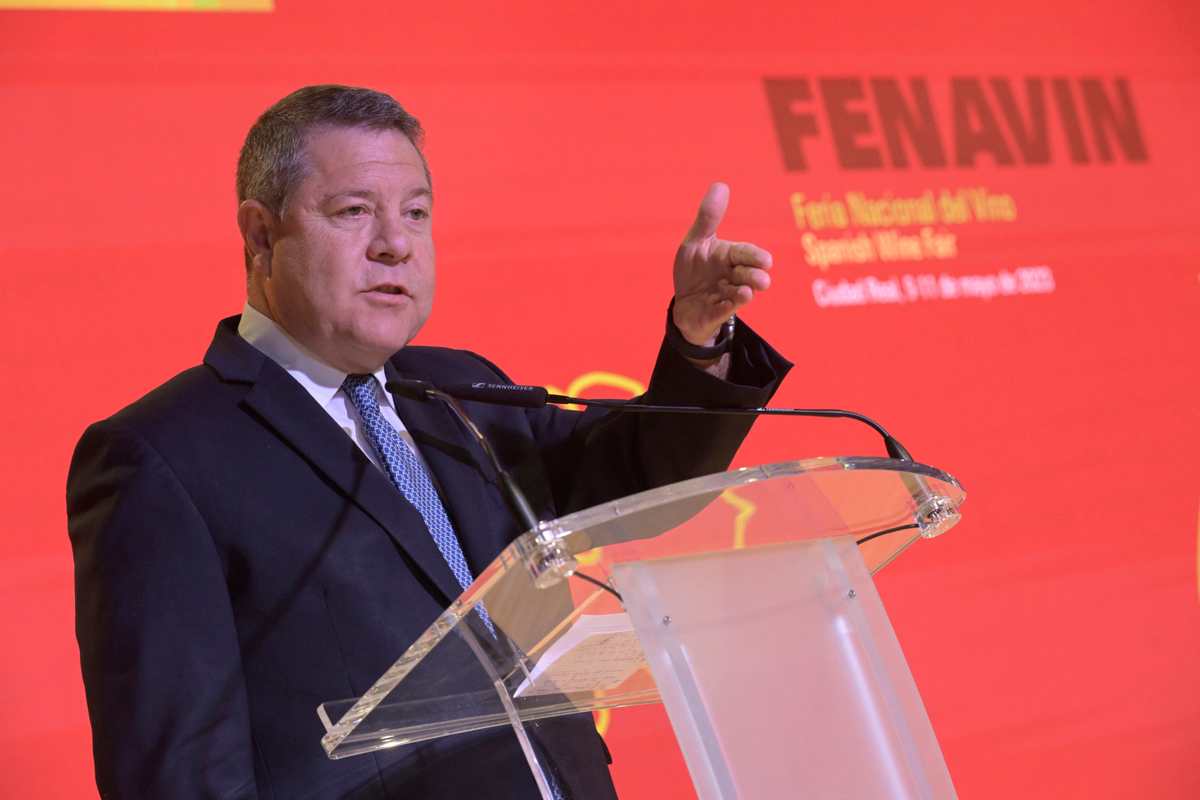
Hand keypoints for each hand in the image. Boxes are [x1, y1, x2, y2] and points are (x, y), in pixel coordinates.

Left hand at [672, 182, 772, 345]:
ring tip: (746, 293)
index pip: (746, 254)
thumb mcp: (696, 242)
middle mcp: (732, 277)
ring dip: (744, 294)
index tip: (766, 260)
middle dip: (755, 277)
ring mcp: (725, 297)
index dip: (755, 257)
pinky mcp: (715, 314)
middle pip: (750, 276)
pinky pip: (722, 312)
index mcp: (730, 258)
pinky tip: (725, 305)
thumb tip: (721, 185)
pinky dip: (724, 309)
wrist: (684, 304)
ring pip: (741, 296)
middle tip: (762, 278)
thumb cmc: (694, 271)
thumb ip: (708, 218)